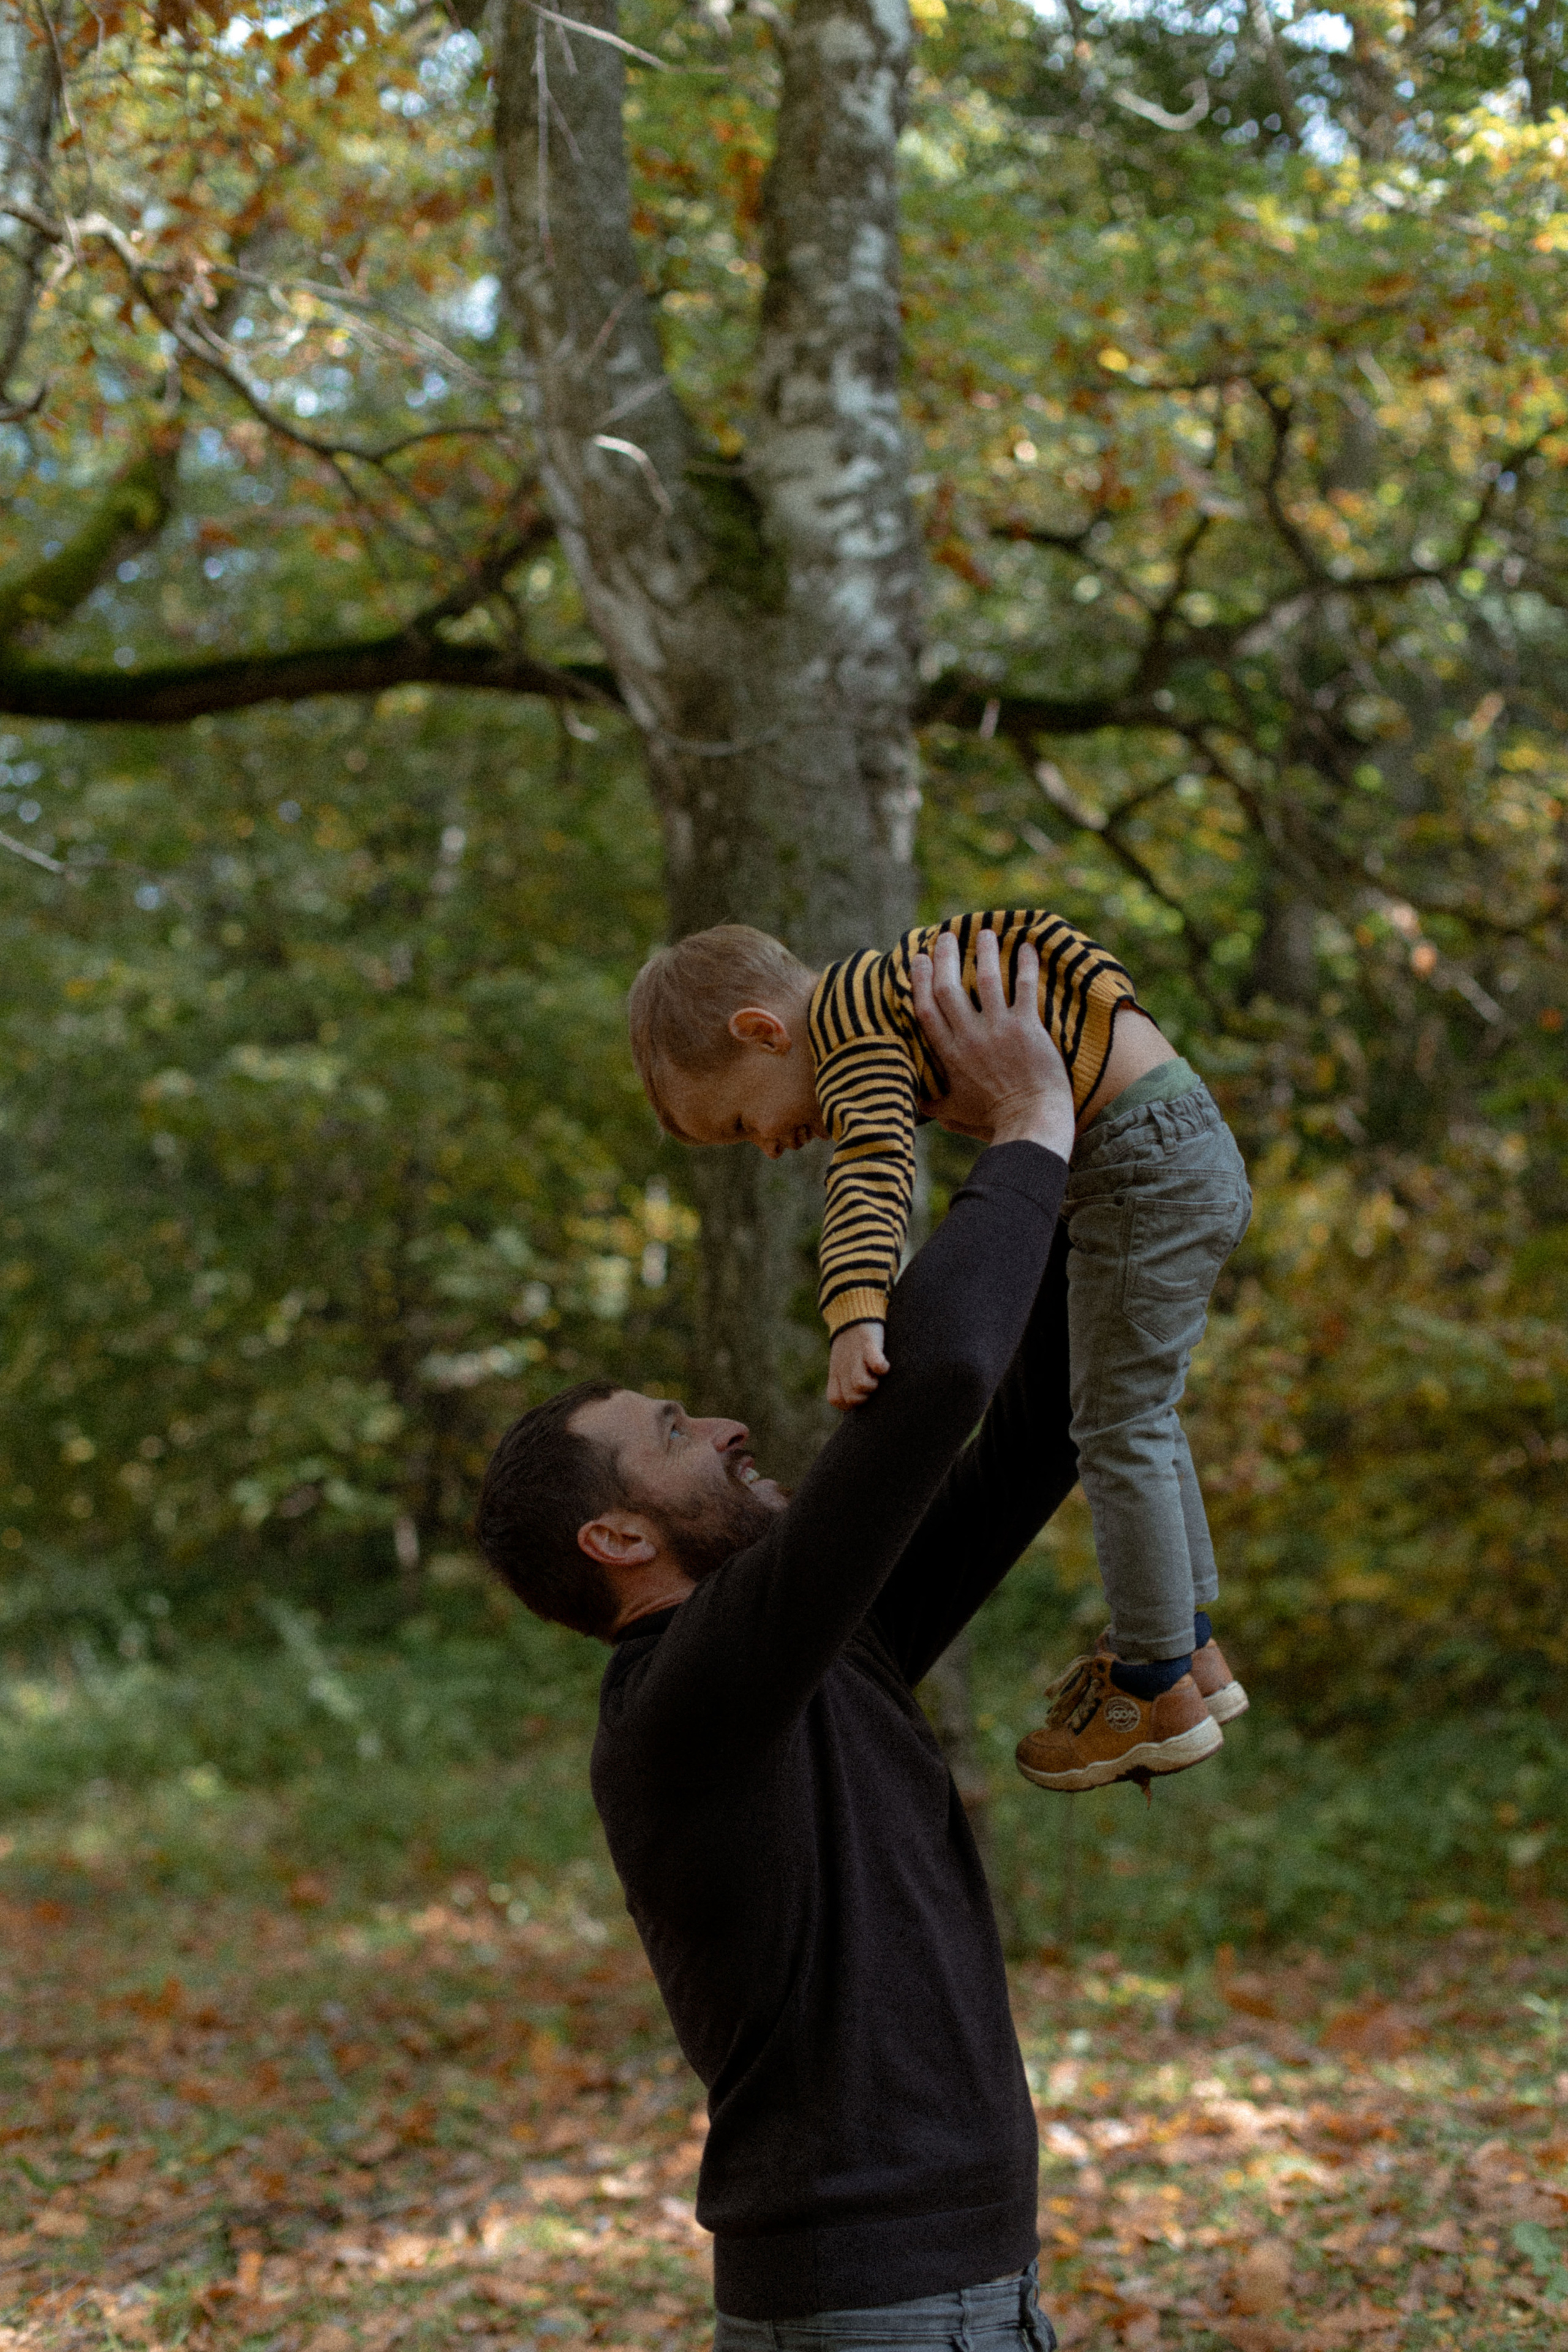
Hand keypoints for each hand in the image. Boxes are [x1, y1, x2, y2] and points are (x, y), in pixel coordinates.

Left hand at [827, 1322, 888, 1410]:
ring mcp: (856, 1356)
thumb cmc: (851, 1341)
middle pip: (851, 1396)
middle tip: (871, 1383)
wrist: (851, 1310)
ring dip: (872, 1383)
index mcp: (836, 1372)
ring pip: (860, 1384)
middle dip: (864, 1396)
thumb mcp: (841, 1361)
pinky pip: (875, 1363)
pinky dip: (881, 1367)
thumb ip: (845, 1379)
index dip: (849, 1403)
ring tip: (877, 1375)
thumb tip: (857, 1396)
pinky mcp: (869, 1344)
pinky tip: (884, 1364)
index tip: (859, 1393)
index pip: (836, 1400)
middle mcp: (844, 1367)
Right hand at [910, 929, 1073, 1157]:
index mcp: (949, 1054)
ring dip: (984, 952)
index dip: (920, 980)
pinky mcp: (1027, 1028)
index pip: (926, 1009)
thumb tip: (913, 1104)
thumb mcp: (953, 1113)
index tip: (920, 959)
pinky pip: (1024, 987)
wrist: (1031, 1122)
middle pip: (949, 987)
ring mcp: (999, 1030)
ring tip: (986, 932)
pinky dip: (1026, 965)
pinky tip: (1026, 947)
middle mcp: (969, 1037)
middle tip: (947, 936)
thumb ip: (931, 1104)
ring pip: (985, 979)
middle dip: (945, 957)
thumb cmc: (992, 1120)